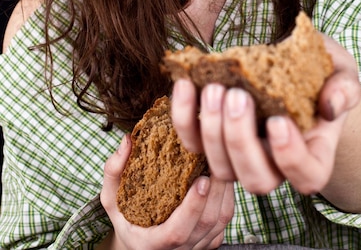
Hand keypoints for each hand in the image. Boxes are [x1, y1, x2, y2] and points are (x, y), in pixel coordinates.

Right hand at [100, 133, 234, 249]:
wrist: (139, 244)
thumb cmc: (126, 219)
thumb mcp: (112, 199)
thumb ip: (114, 172)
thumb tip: (127, 140)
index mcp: (153, 244)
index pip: (178, 231)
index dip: (192, 207)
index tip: (202, 179)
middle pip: (207, 222)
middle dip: (217, 189)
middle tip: (218, 158)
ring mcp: (197, 247)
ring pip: (221, 221)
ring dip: (225, 190)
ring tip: (222, 161)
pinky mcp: (210, 241)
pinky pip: (225, 221)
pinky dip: (228, 196)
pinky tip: (223, 175)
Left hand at [171, 35, 360, 195]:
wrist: (290, 63)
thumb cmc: (320, 69)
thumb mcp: (341, 69)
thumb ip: (344, 87)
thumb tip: (330, 106)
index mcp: (313, 152)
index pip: (307, 176)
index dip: (290, 157)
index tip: (279, 120)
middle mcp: (275, 163)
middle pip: (256, 179)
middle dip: (241, 141)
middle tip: (237, 96)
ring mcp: (240, 155)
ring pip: (221, 167)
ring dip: (212, 129)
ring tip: (214, 88)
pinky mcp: (211, 137)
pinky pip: (191, 140)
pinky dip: (184, 115)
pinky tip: (186, 84)